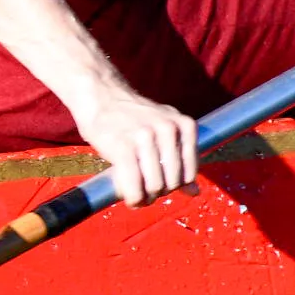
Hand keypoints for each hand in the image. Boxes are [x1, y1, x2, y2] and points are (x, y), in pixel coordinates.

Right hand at [66, 80, 197, 207]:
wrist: (100, 95)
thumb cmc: (131, 118)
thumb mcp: (163, 131)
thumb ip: (180, 159)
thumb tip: (194, 192)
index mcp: (185, 125)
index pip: (190, 173)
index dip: (174, 185)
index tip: (159, 182)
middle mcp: (169, 130)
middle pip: (173, 182)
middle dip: (158, 192)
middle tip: (143, 188)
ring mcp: (146, 138)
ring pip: (155, 187)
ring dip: (144, 197)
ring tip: (135, 192)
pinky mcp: (123, 148)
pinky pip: (134, 186)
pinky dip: (132, 198)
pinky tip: (127, 196)